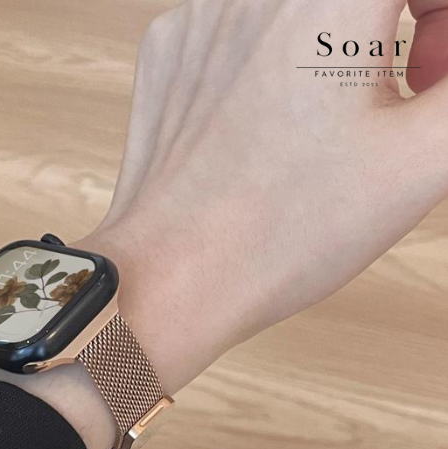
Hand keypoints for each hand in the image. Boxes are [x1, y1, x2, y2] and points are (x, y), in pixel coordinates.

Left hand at [81, 0, 447, 394]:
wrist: (173, 281)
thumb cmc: (287, 232)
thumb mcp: (424, 156)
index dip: (445, 21)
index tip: (432, 79)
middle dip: (405, 22)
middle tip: (395, 100)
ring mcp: (200, 13)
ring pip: (299, 5)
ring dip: (333, 46)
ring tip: (323, 127)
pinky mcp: (168, 51)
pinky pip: (239, 31)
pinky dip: (269, 64)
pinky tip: (264, 129)